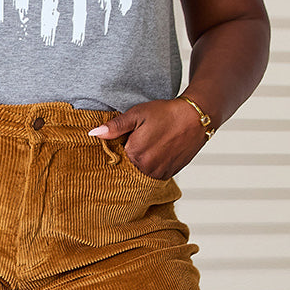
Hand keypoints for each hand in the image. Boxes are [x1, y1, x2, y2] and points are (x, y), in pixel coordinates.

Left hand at [88, 98, 208, 179]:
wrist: (196, 118)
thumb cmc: (166, 113)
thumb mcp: (137, 114)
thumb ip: (115, 127)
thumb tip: (94, 134)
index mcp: (135, 154)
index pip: (115, 158)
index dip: (116, 149)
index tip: (121, 141)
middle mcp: (147, 168)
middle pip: (127, 168)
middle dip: (127, 158)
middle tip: (137, 142)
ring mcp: (159, 173)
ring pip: (140, 173)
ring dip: (139, 164)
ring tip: (147, 147)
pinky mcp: (170, 174)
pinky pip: (153, 175)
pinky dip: (150, 167)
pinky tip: (155, 153)